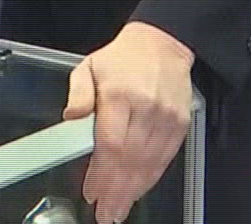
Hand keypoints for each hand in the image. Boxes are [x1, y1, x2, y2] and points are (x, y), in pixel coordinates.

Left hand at [64, 22, 194, 223]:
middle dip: (116, 192)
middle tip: (105, 213)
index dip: (102, 174)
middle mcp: (145, 108)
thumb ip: (78, 94)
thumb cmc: (123, 58)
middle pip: (130, 160)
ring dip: (133, 191)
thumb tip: (71, 118)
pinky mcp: (179, 124)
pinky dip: (151, 178)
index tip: (91, 192)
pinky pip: (165, 158)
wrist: (163, 44)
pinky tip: (138, 190)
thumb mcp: (89, 66)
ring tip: (118, 209)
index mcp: (119, 94)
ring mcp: (166, 118)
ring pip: (149, 163)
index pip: (110, 144)